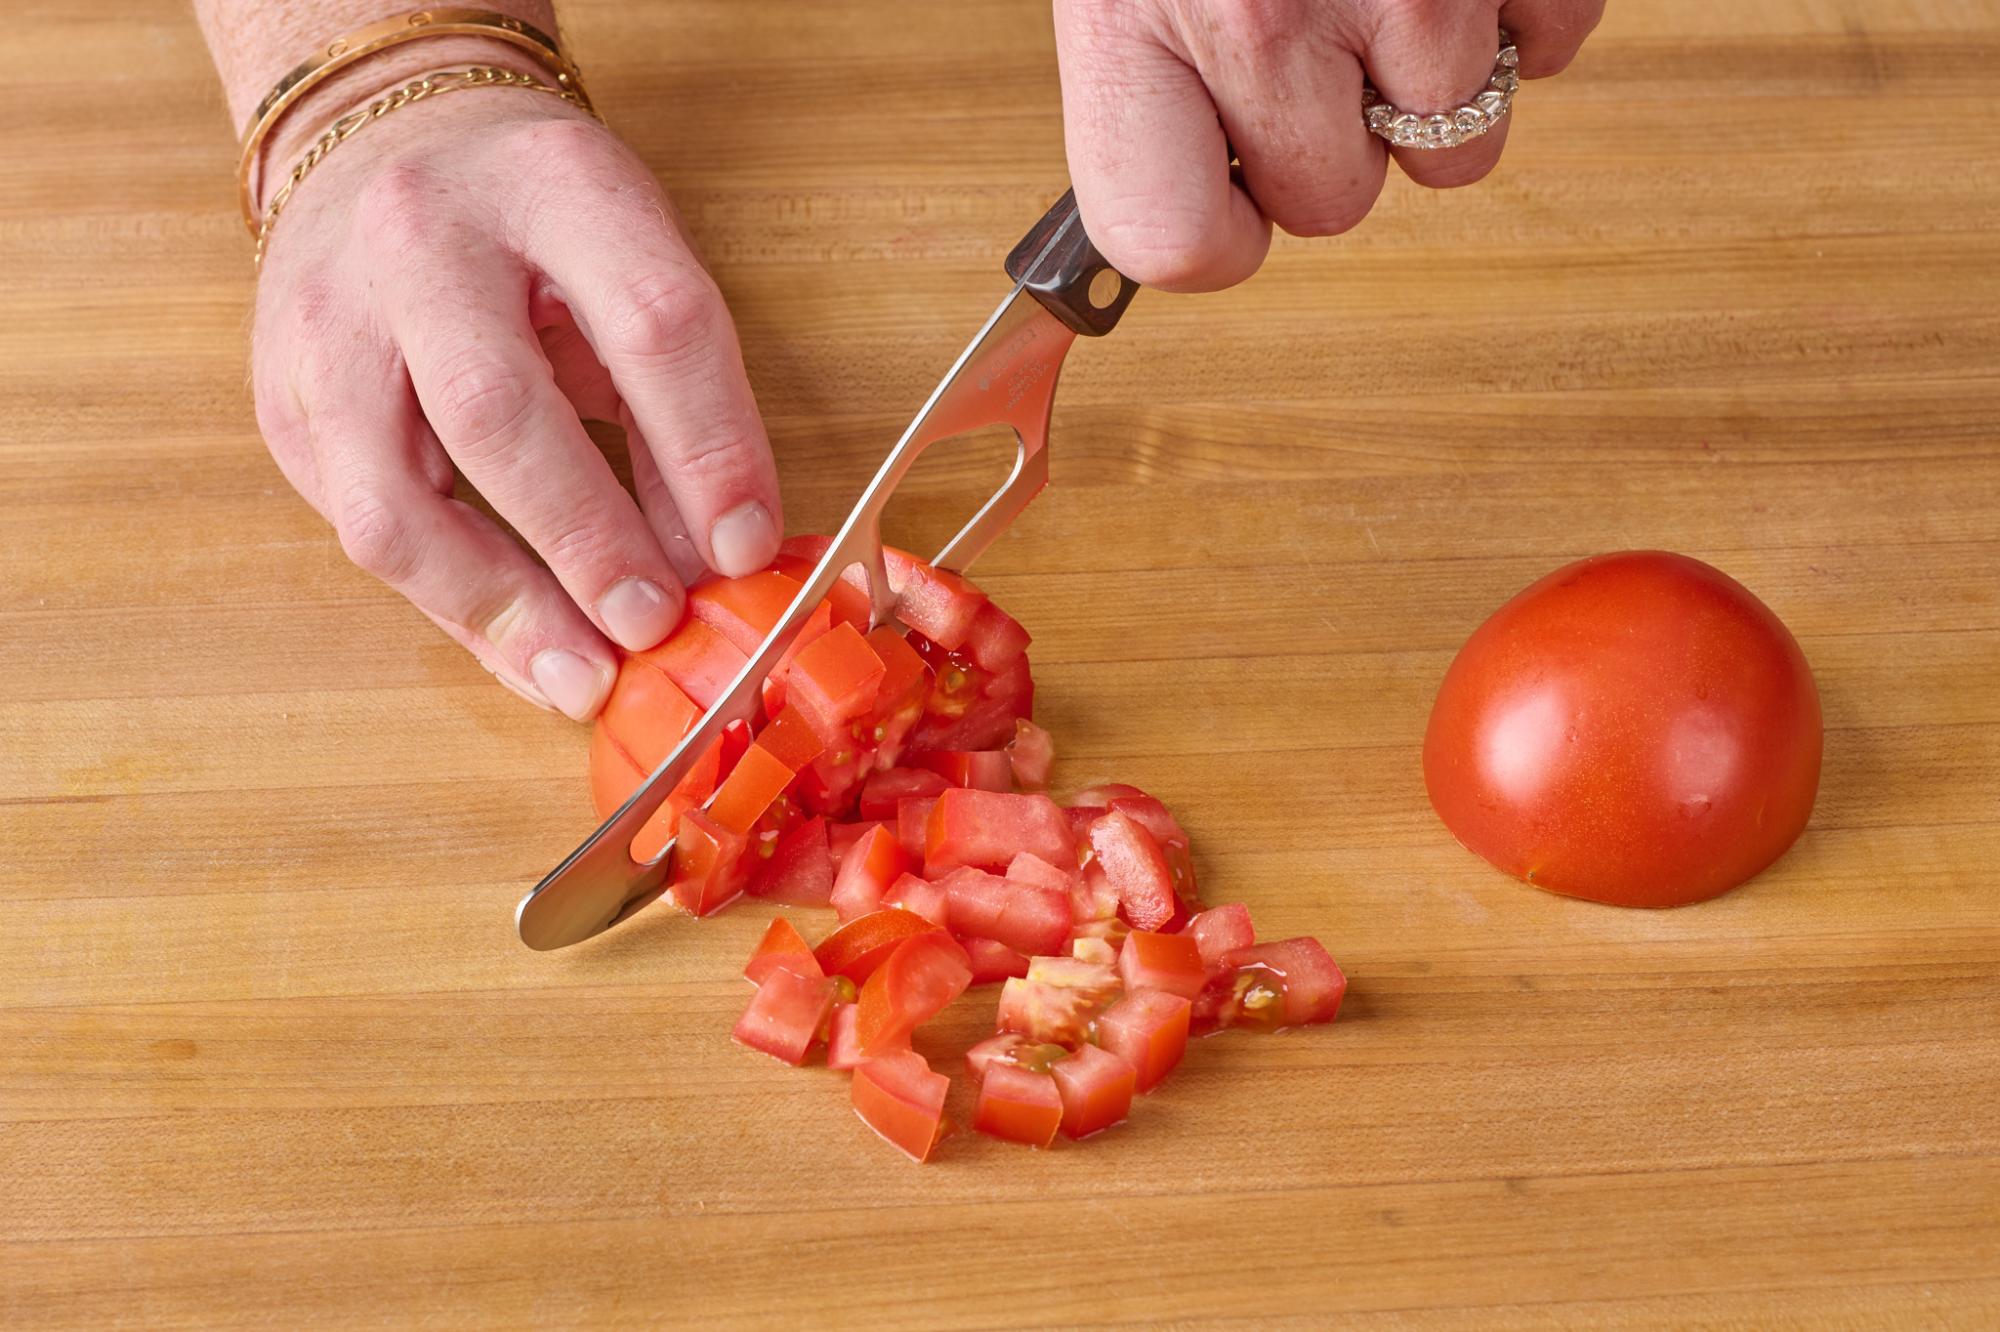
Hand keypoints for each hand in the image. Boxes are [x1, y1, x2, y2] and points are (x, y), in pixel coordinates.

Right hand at [251, 91, 780, 718]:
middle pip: (497, 412)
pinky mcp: (285, 400)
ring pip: (395, 498)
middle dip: (587, 542)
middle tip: (655, 626)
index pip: (648, 325)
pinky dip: (453, 607)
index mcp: (550, 185)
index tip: (746, 549)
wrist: (382, 140)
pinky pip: (362, 529)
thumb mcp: (633, 266)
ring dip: (501, 607)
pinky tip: (521, 648)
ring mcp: (329, 324)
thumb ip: (676, 408)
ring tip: (583, 675)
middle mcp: (421, 242)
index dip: (708, 450)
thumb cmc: (537, 221)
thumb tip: (718, 563)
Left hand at [1053, 0, 1604, 288]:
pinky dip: (1522, 13)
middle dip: (1330, 141)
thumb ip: (1148, 91)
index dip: (1211, 236)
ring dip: (1433, 81)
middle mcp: (1265, 14)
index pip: (1174, 242)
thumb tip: (1174, 222)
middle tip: (1310, 29)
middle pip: (1330, 206)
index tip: (1223, 205)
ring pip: (1454, 150)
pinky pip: (1551, 49)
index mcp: (1134, 21)